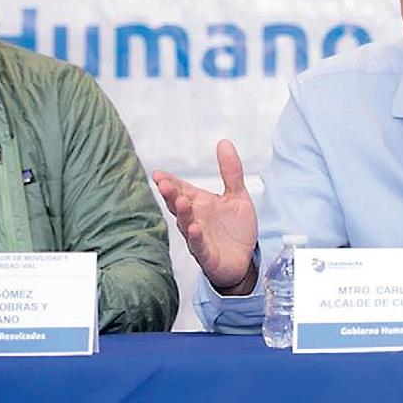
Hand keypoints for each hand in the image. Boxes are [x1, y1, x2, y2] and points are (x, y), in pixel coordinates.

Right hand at [153, 139, 258, 294]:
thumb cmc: (234, 229)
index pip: (181, 189)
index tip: (158, 174)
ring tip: (180, 201)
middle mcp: (194, 219)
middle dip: (171, 195)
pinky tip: (194, 229)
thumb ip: (231, 171)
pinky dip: (195, 238)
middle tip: (164, 183)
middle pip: (178, 205)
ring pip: (185, 224)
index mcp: (199, 203)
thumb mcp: (237, 195)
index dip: (169, 182)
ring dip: (182, 214)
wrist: (244, 260)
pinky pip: (199, 246)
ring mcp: (198, 237)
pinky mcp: (207, 255)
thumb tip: (224, 142)